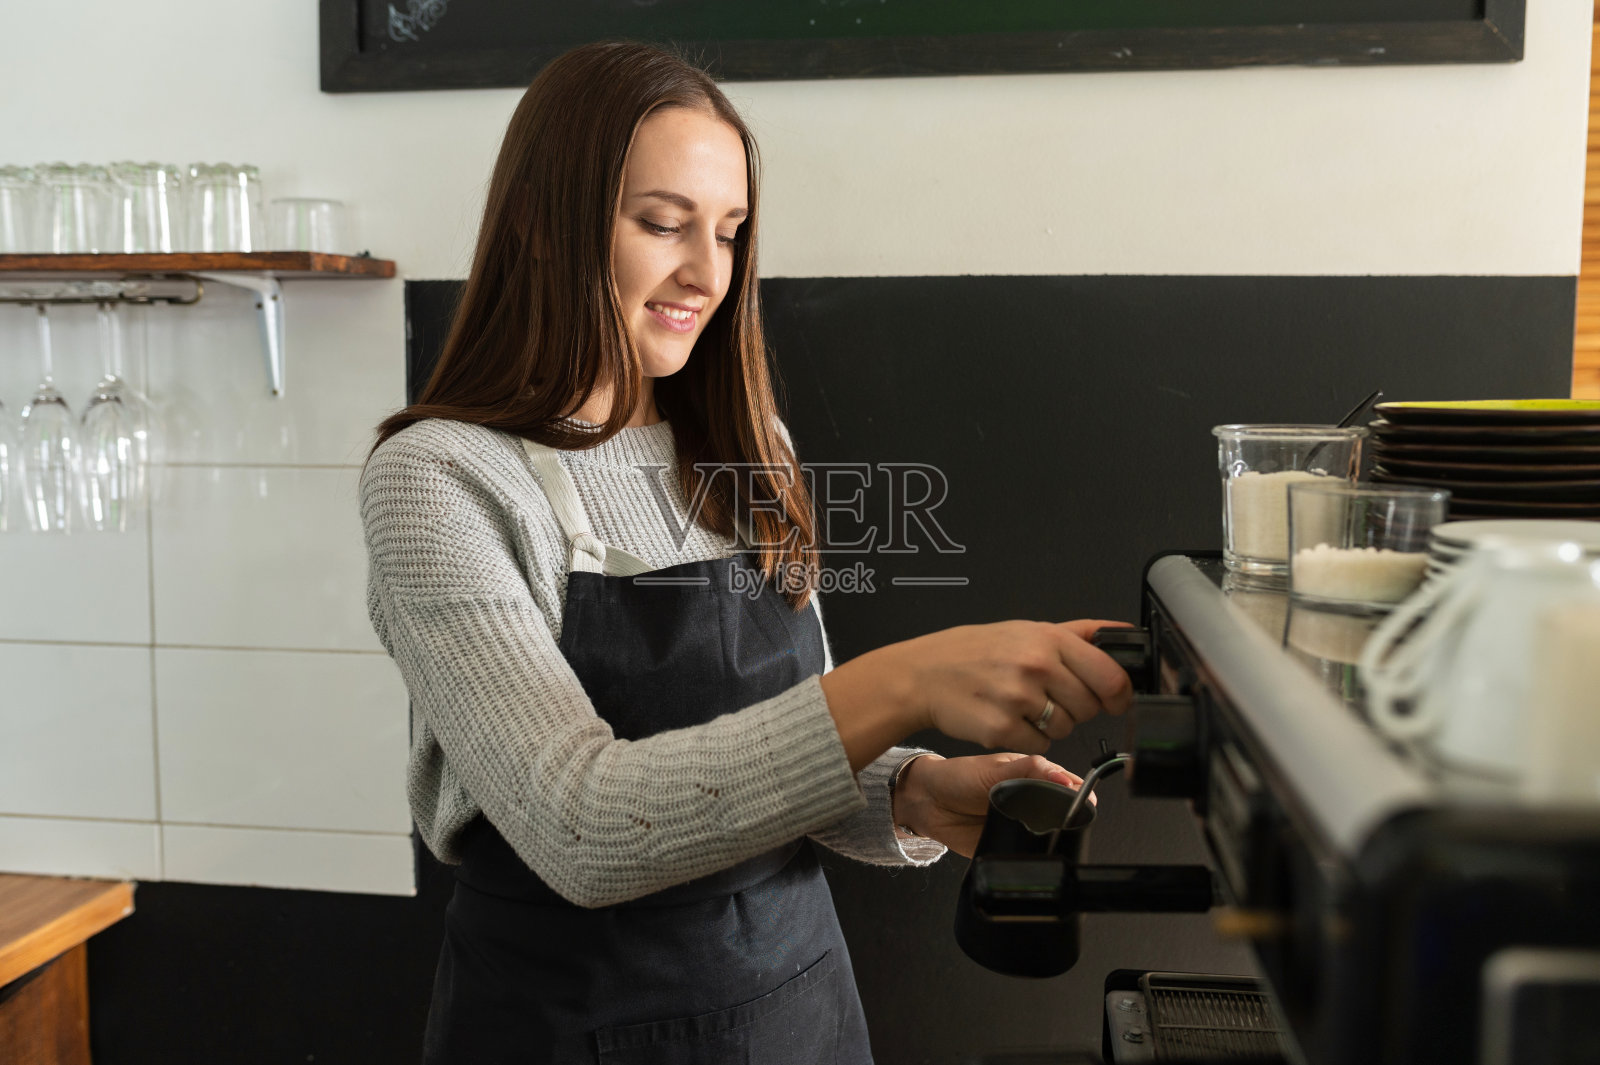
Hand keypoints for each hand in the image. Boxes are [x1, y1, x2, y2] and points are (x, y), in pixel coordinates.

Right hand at [892, 619, 1133, 753]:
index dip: (1119, 695)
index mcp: (1048, 640)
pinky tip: (1007, 718)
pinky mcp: (1002, 729)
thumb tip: (1123, 633)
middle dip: (1075, 707)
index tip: (1115, 701)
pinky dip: (1027, 738)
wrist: (924, 674)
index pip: (1110, 676)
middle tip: (1047, 696)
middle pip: (1089, 707)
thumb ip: (1077, 634)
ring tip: (1021, 705)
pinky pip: (1039, 745)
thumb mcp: (1026, 630)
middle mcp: (1036, 666)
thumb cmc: (974, 651)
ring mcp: (1018, 699)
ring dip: (1050, 724)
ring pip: (1065, 729)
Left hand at [892, 751, 1089, 858]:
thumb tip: (1064, 778)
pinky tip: (1033, 852)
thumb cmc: (959, 777)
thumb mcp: (995, 768)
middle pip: (1064, 812)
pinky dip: (1032, 855)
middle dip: (1071, 818)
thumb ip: (1030, 770)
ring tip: (1051, 836)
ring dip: (1053, 838)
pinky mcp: (1009, 845)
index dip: (1079, 793)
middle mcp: (1032, 800)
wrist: (928, 803)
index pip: (1068, 784)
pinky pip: (1027, 854)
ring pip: (1049, 835)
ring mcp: (1022, 825)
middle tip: (1069, 820)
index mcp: (1033, 776)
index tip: (1084, 801)